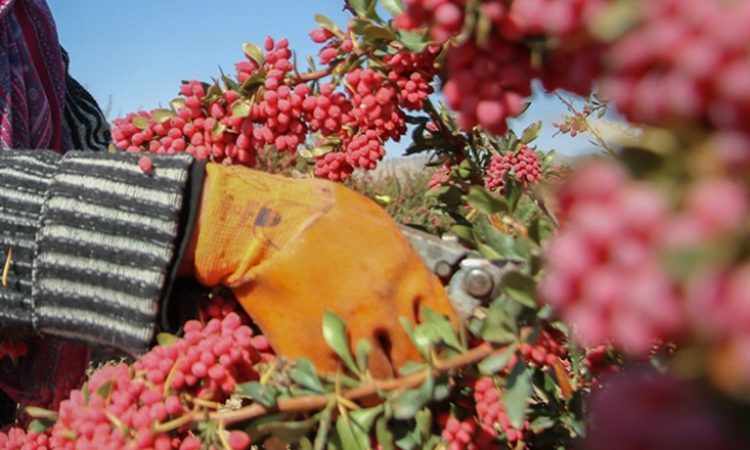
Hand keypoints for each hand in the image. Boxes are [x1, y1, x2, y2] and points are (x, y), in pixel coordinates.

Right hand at [184, 163, 457, 377]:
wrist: (262, 224)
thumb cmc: (319, 212)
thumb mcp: (377, 223)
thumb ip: (404, 260)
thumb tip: (418, 286)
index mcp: (407, 273)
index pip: (445, 325)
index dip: (444, 343)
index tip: (439, 351)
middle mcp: (386, 307)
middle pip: (418, 358)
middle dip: (419, 370)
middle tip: (413, 377)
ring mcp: (351, 333)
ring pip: (384, 379)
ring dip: (384, 384)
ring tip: (379, 384)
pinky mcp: (315, 354)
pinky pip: (343, 386)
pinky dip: (347, 388)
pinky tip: (347, 383)